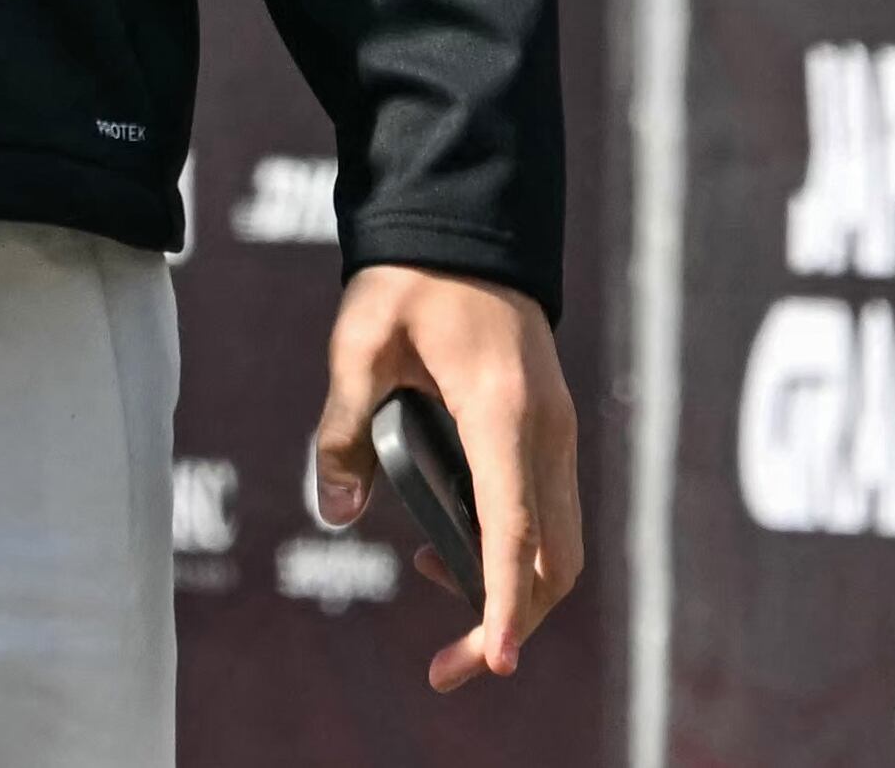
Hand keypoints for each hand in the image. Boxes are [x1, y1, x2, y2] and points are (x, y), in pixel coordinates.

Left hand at [312, 264, 581, 691]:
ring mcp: (556, 434)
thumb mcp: (357, 343)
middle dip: (509, 624)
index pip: (514, 530)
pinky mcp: (548, 433)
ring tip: (433, 589)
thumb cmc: (409, 279)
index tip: (493, 661)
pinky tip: (447, 548)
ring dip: (512, 591)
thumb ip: (343, 428)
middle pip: (553, 561)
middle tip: (448, 668)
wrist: (464, 226)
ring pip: (558, 547)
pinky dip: (514, 553)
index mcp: (503, 412)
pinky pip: (547, 515)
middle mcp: (546, 432)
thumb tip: (336, 513)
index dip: (504, 604)